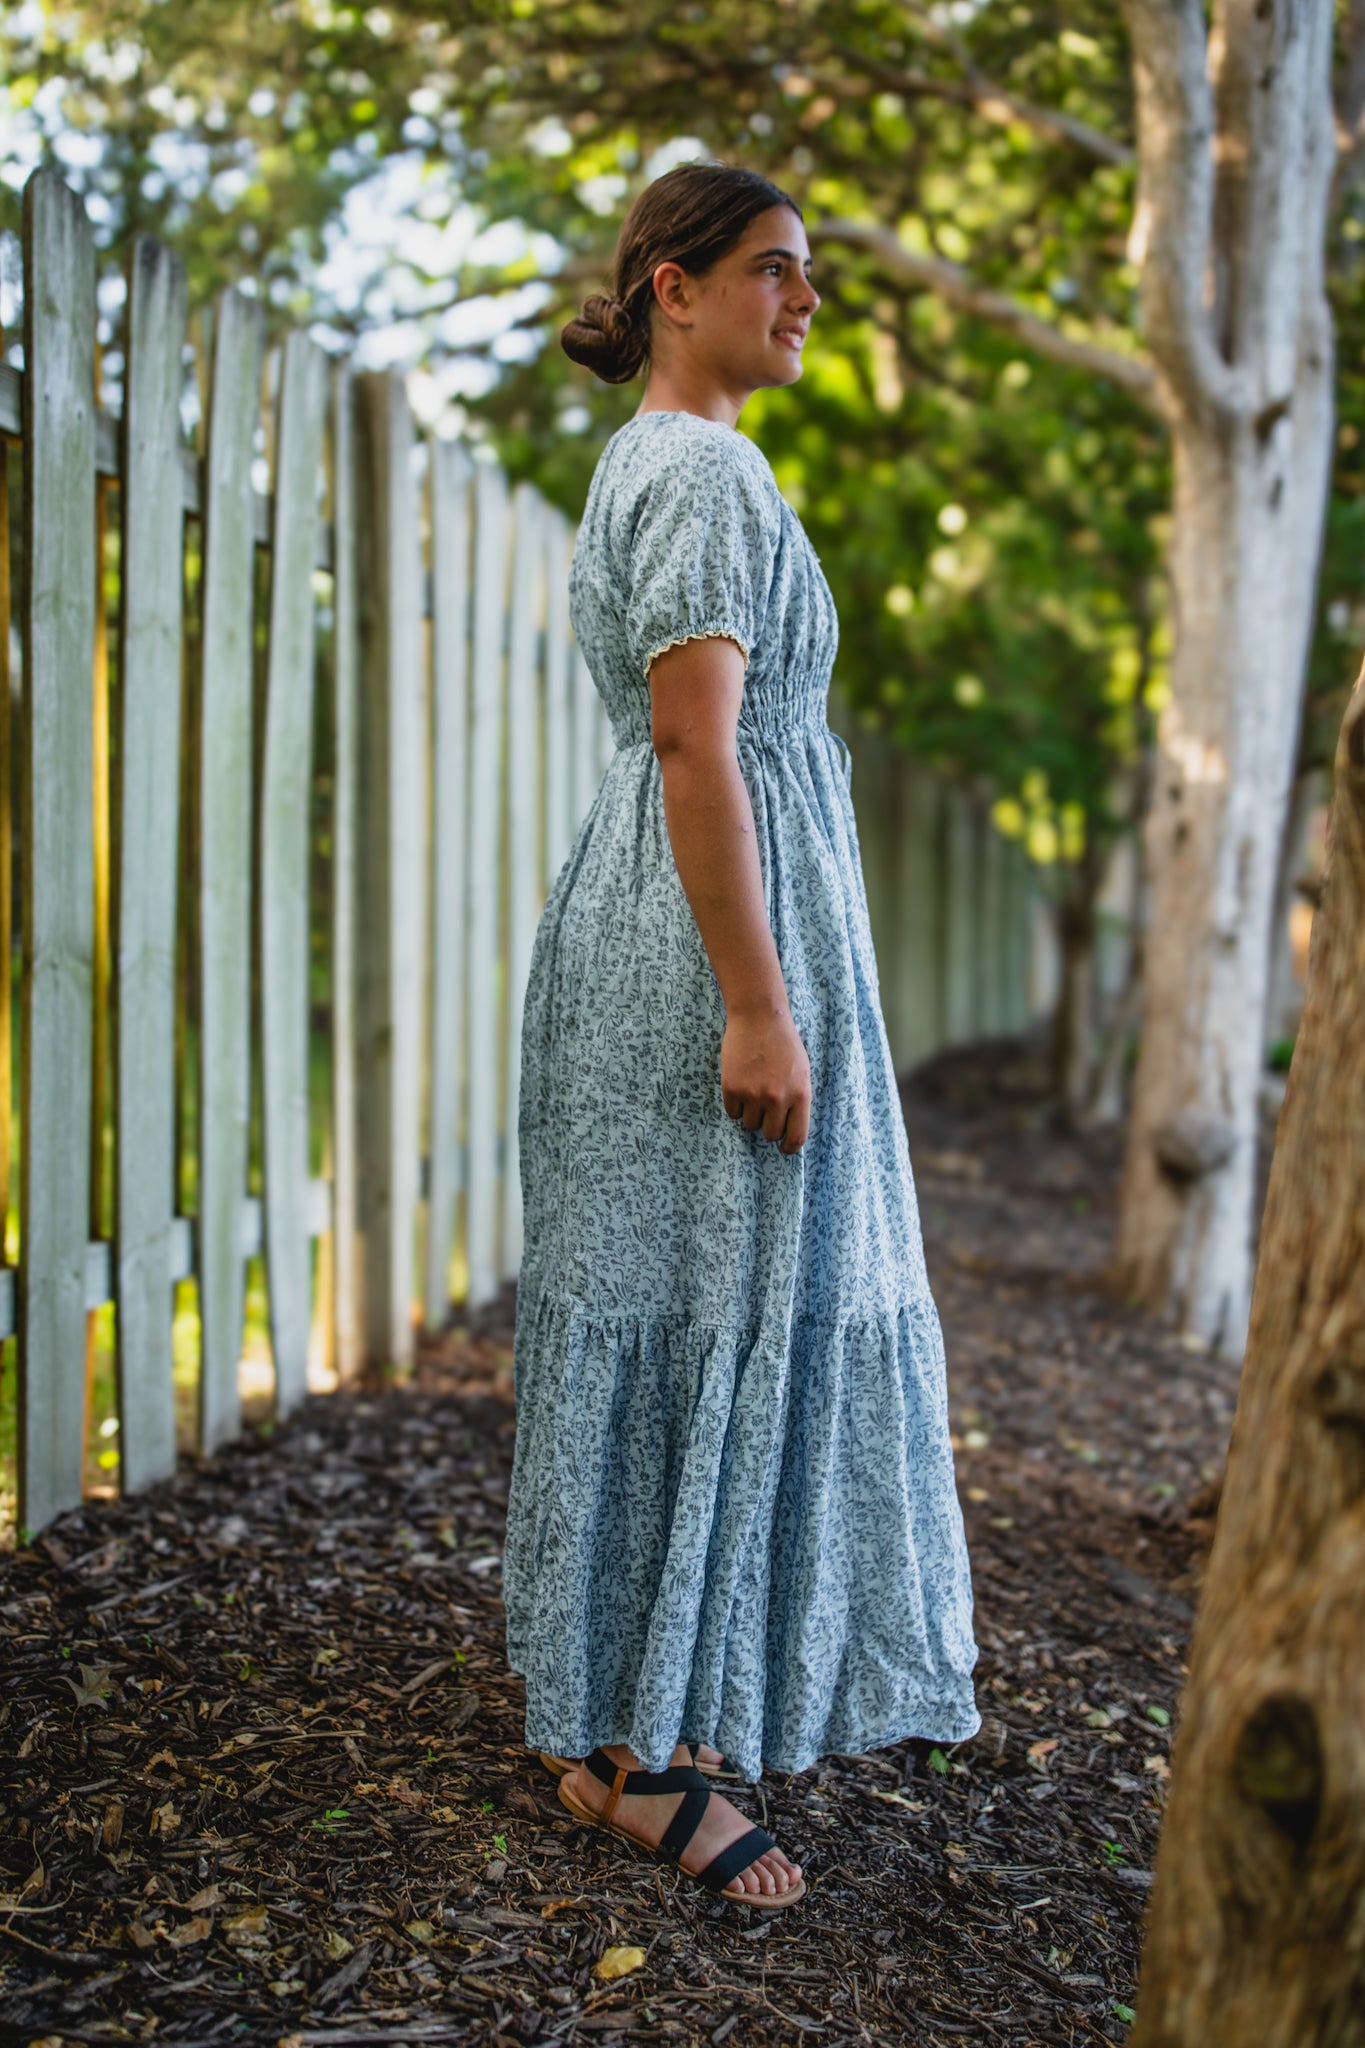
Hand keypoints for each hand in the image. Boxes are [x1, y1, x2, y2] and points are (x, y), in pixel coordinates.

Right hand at [720, 1007, 810, 1153]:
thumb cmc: (783, 1043)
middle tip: (765, 1110)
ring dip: (750, 1114)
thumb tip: (788, 1128)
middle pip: (770, 1134)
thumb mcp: (801, 1072)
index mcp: (800, 1094)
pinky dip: (735, 1105)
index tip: (784, 1148)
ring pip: (749, 1125)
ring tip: (753, 1092)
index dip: (789, 1147)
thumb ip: (796, 1099)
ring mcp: (754, 1094)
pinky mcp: (732, 1088)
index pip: (796, 1136)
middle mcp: (777, 1098)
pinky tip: (740, 1085)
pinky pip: (732, 1112)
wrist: (759, 1017)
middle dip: (768, 1127)